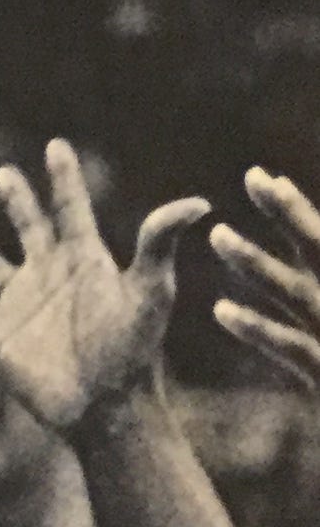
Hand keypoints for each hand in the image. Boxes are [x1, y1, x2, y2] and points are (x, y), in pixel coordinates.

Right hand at [0, 139, 207, 433]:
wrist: (102, 408)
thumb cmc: (131, 351)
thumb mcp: (149, 293)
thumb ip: (158, 245)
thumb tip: (199, 203)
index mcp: (84, 260)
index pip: (71, 209)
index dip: (64, 178)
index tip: (56, 146)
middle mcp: (49, 274)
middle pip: (28, 226)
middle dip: (16, 200)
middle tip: (4, 173)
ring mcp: (20, 301)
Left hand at [209, 166, 319, 385]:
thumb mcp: (319, 329)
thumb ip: (303, 297)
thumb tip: (295, 268)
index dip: (292, 210)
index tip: (261, 178)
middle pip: (318, 252)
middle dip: (289, 214)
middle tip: (254, 178)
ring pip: (297, 294)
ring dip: (258, 264)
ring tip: (216, 237)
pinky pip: (292, 349)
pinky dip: (257, 329)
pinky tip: (219, 311)